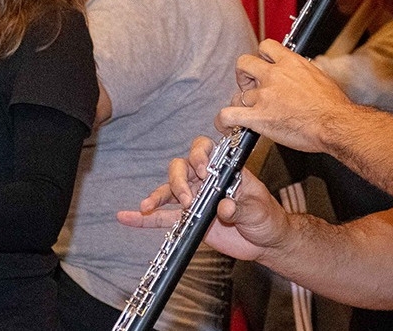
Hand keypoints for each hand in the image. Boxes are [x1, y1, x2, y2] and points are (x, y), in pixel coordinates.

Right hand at [116, 136, 291, 262]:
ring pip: (170, 189)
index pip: (207, 151)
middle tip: (187, 198)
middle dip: (179, 180)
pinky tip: (127, 217)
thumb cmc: (265, 217)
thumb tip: (224, 208)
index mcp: (225, 169)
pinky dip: (145, 218)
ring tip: (147, 205)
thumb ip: (240, 207)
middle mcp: (206, 180)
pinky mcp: (189, 219)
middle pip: (182, 167)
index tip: (203, 171)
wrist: (265, 241)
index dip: (200, 156)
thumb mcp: (257, 209)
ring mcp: (195, 199)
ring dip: (157, 195)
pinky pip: (163, 217)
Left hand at [222, 39, 354, 153]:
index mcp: (291, 63)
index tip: (262, 67)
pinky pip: (228, 115)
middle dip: (244, 76)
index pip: (265, 47)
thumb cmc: (333, 107)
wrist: (335, 124)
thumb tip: (300, 76)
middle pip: (243, 63)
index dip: (261, 57)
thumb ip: (302, 73)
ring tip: (246, 114)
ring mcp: (264, 95)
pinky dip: (223, 121)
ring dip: (240, 104)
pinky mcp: (258, 117)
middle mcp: (274, 75)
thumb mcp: (319, 77)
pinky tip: (227, 126)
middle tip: (250, 87)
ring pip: (237, 94)